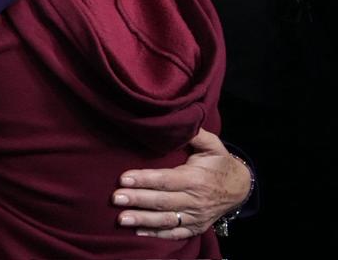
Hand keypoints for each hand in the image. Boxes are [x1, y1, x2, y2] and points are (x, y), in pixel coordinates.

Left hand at [113, 129, 251, 239]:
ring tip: (121, 219)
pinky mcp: (196, 227)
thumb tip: (178, 121)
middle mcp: (195, 200)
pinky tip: (137, 232)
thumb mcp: (213, 145)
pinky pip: (175, 233)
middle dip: (138, 200)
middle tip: (115, 198)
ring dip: (143, 220)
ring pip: (166, 220)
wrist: (240, 188)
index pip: (166, 180)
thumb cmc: (219, 163)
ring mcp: (196, 216)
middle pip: (162, 201)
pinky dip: (157, 235)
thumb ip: (195, 134)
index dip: (145, 179)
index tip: (124, 178)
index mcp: (195, 179)